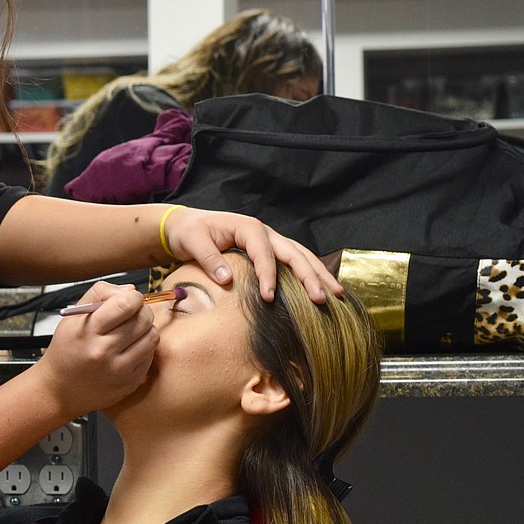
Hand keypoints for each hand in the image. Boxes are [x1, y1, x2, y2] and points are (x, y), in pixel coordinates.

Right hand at [33, 281, 157, 416]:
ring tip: (131, 331)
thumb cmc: (65, 351)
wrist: (59, 390)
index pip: (125, 304)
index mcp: (88, 331)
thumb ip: (99, 294)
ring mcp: (119, 370)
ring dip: (146, 329)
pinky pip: (150, 356)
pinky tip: (129, 349)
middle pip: (143, 319)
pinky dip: (144, 348)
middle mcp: (104, 351)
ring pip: (152, 336)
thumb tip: (130, 290)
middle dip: (141, 311)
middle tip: (132, 314)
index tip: (131, 298)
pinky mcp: (129, 383)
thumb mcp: (72, 317)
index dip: (133, 297)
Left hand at [162, 206, 342, 303]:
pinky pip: (294, 261)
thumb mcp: (192, 242)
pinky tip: (322, 288)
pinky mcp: (270, 250)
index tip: (270, 298)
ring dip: (319, 274)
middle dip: (310, 276)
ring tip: (337, 294)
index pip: (264, 253)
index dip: (269, 275)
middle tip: (323, 299)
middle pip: (293, 253)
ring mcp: (270, 240)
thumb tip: (227, 278)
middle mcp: (265, 232)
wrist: (187, 225)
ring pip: (301, 256)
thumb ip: (209, 258)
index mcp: (248, 227)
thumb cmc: (190, 232)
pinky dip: (310, 273)